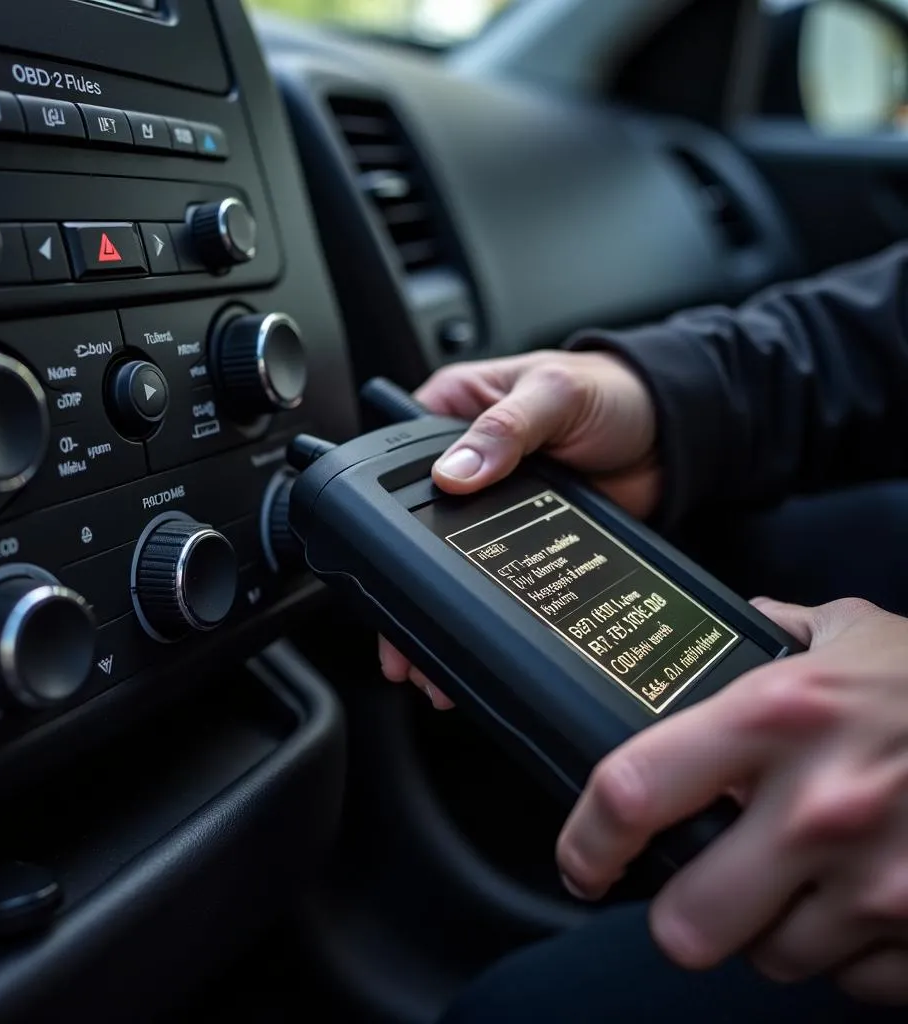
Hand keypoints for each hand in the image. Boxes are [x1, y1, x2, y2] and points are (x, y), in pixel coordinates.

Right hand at [379, 350, 658, 708]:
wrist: (672, 436)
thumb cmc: (612, 393)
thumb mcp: (554, 395)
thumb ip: (506, 428)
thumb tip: (455, 471)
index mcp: (451, 412)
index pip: (395, 463)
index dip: (378, 513)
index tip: (378, 558)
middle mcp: (463, 459)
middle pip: (413, 527)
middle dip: (402, 585)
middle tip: (399, 632)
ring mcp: (491, 504)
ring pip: (448, 561)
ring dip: (437, 607)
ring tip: (427, 656)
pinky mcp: (522, 537)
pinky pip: (491, 576)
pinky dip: (479, 609)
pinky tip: (470, 635)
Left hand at [555, 597, 907, 1005]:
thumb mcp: (856, 635)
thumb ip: (781, 630)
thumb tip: (739, 623)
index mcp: (776, 717)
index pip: (632, 789)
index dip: (585, 839)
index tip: (581, 858)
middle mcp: (818, 809)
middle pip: (688, 923)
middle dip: (683, 914)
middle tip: (699, 882)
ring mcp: (879, 887)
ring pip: (771, 960)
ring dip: (770, 929)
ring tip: (801, 877)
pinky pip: (850, 980)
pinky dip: (845, 950)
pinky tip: (864, 897)